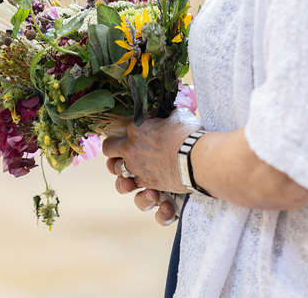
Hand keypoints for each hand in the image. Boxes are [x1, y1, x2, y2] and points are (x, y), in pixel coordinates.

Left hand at [102, 108, 201, 224]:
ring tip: (135, 172)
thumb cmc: (188, 134)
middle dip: (113, 151)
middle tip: (123, 152)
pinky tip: (151, 189)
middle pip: (108, 149)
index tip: (131, 132)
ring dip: (123, 173)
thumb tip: (171, 114)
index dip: (123, 131)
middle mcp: (131, 149)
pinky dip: (143, 192)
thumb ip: (169, 116)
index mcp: (136, 129)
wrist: (198, 159)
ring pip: (117, 173)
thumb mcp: (178, 116)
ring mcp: (137, 168)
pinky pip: (137, 191)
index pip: (118, 128)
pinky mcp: (148, 184)